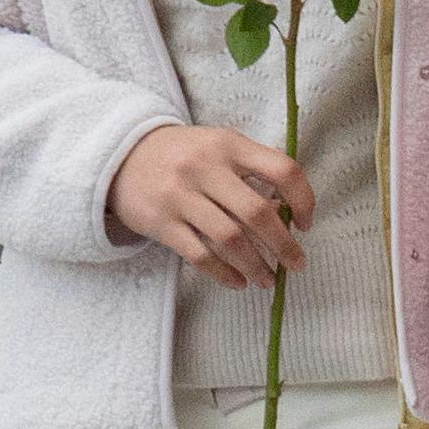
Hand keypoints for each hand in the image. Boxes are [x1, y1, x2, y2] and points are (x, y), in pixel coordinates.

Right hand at [105, 123, 312, 289]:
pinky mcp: (161, 223)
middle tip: (296, 264)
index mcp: (229, 145)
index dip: (303, 199)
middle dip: (284, 245)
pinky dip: (224, 274)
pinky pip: (200, 255)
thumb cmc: (184, 154)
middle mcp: (205, 168)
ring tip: (268, 279)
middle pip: (257, 213)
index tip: (306, 224)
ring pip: (230, 239)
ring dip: (256, 265)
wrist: (122, 155)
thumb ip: (252, 170)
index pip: (282, 170)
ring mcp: (180, 196)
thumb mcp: (219, 147)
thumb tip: (288, 212)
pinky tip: (239, 282)